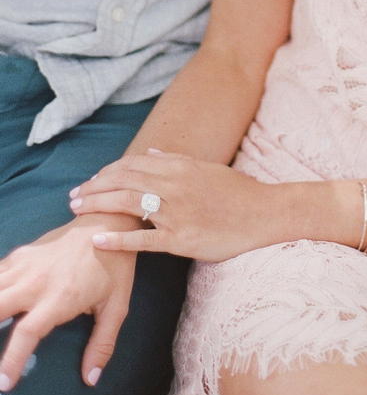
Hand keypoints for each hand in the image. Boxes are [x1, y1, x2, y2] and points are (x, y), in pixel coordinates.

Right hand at [0, 216, 136, 392]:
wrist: (107, 221)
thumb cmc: (114, 265)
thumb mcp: (116, 305)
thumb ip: (103, 343)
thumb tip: (91, 379)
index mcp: (60, 297)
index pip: (27, 332)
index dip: (11, 359)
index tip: (3, 383)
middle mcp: (37, 281)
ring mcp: (25, 265)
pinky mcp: (20, 254)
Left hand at [70, 151, 290, 261]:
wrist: (265, 213)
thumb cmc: (239, 192)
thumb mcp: (208, 169)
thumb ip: (178, 161)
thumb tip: (151, 154)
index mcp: (181, 167)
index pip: (133, 164)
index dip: (107, 172)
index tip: (92, 180)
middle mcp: (175, 186)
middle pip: (123, 181)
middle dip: (94, 187)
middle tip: (73, 197)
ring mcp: (177, 213)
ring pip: (128, 204)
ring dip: (98, 205)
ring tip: (76, 211)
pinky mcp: (181, 239)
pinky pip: (144, 240)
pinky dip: (118, 239)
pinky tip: (98, 239)